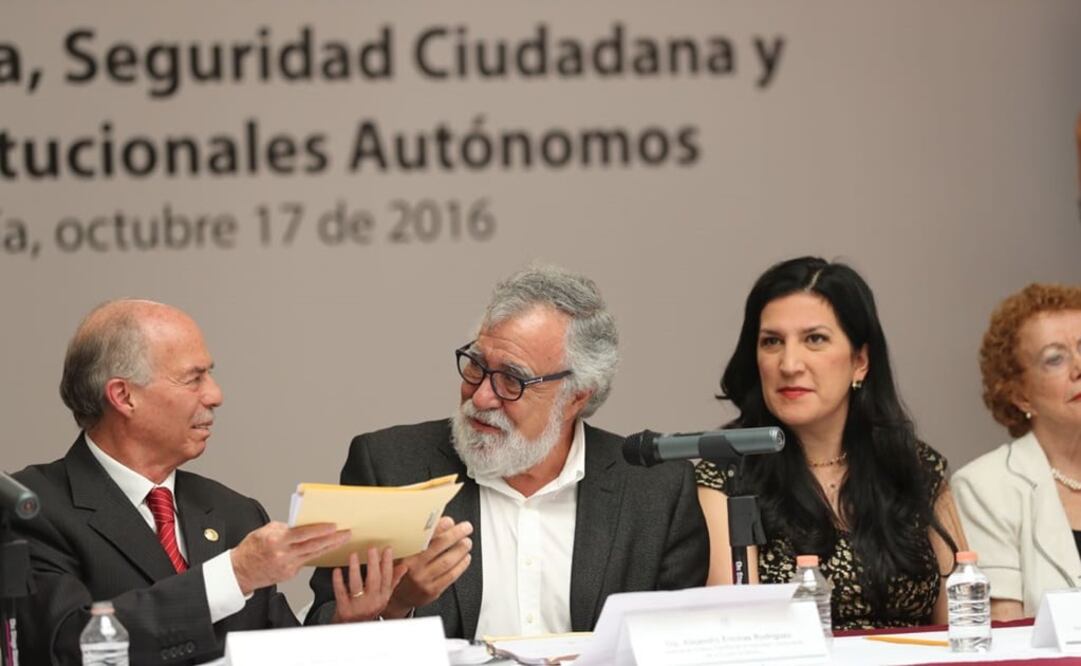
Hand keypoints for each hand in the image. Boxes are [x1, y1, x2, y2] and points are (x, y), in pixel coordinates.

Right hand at [231, 522, 348, 595]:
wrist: (240, 571)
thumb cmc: (251, 548)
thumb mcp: (264, 531)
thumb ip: (283, 527)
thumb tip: (301, 523)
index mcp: (276, 541)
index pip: (303, 534)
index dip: (320, 530)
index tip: (334, 526)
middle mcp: (283, 555)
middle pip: (313, 546)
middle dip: (332, 539)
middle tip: (346, 533)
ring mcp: (287, 567)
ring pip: (313, 555)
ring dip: (329, 547)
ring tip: (342, 540)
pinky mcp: (289, 575)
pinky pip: (306, 562)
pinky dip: (317, 554)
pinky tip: (326, 549)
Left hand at [331, 546, 406, 622]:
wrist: (352, 627)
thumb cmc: (367, 608)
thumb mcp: (382, 596)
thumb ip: (392, 580)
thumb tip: (403, 566)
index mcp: (383, 597)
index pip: (387, 577)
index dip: (387, 562)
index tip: (387, 549)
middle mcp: (372, 602)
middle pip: (374, 580)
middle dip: (373, 563)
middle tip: (372, 549)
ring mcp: (357, 606)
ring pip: (357, 585)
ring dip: (355, 569)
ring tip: (353, 555)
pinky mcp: (344, 608)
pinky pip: (341, 592)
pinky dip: (338, 581)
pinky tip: (337, 570)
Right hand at [383, 517, 472, 617]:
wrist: (396, 598)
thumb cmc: (401, 571)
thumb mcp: (400, 554)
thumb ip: (415, 540)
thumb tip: (436, 522)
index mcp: (405, 554)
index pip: (423, 536)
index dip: (439, 526)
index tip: (449, 521)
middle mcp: (414, 566)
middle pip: (439, 546)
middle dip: (455, 534)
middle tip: (466, 527)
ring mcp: (423, 579)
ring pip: (447, 561)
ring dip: (460, 550)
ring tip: (467, 542)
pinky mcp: (432, 590)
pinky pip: (450, 576)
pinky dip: (461, 565)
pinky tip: (465, 558)